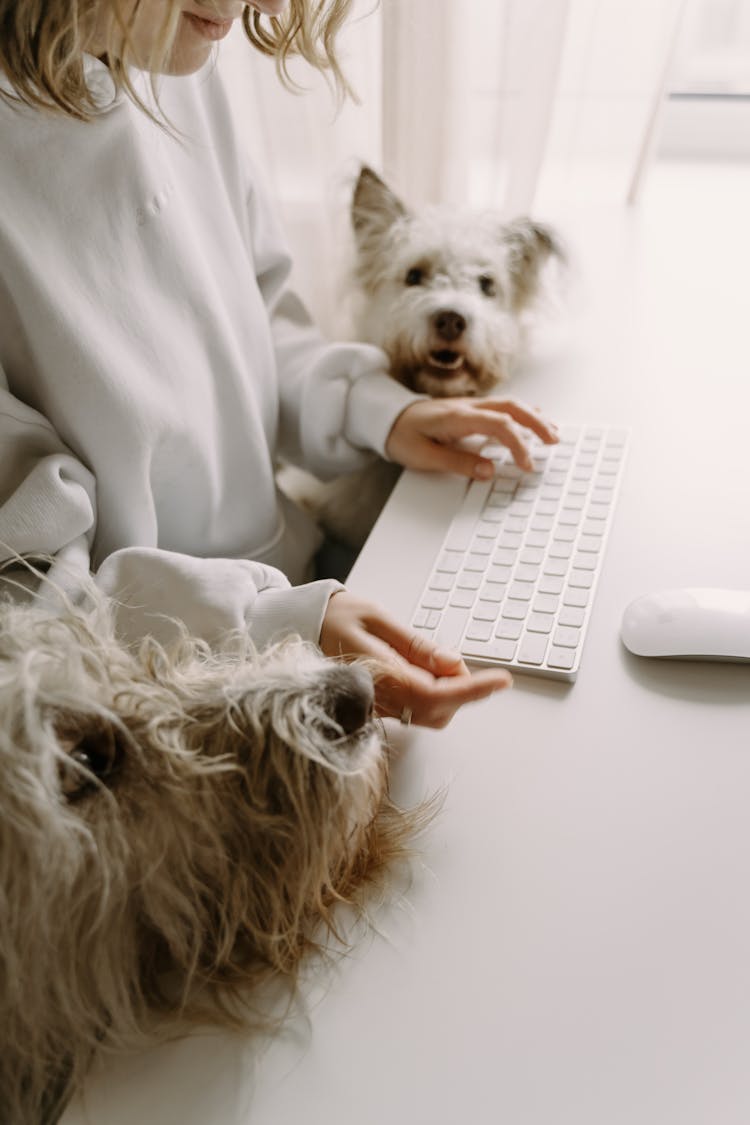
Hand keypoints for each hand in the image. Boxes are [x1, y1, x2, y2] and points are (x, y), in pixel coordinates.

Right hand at [319, 590, 510, 727]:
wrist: (302, 626)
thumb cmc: (338, 616)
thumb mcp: (378, 618)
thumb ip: (416, 646)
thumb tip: (453, 664)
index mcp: (378, 673)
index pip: (436, 693)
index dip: (472, 690)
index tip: (501, 679)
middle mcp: (379, 698)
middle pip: (438, 710)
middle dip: (460, 689)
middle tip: (455, 658)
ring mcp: (378, 707)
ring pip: (429, 714)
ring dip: (447, 693)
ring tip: (436, 661)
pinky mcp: (378, 707)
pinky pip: (415, 710)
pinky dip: (432, 694)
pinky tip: (424, 670)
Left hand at [385, 397, 557, 479]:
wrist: (386, 417)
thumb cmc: (402, 435)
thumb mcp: (424, 456)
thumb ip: (458, 462)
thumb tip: (489, 470)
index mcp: (458, 417)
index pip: (500, 425)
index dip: (518, 444)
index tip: (527, 465)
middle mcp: (468, 406)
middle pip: (512, 407)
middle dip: (537, 423)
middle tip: (554, 441)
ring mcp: (470, 405)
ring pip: (510, 404)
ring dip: (533, 416)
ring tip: (552, 432)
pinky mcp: (469, 409)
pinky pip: (501, 406)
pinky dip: (521, 413)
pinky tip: (532, 419)